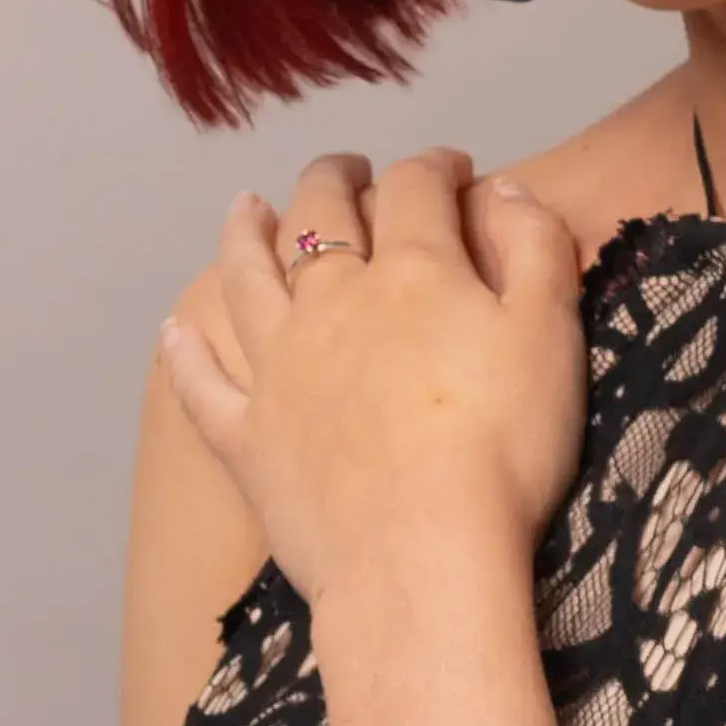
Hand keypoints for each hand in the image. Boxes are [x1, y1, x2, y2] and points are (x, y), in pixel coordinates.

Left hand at [157, 147, 589, 609]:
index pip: (416, 188)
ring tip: (245, 207)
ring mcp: (279, 367)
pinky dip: (184, 353)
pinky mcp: (246, 437)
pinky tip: (173, 331)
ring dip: (244, 234)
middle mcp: (333, 301)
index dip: (434, 166)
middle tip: (350, 171)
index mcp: (415, 271)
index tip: (450, 168)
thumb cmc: (503, 448)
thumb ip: (536, 249)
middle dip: (336, 179)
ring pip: (248, 277)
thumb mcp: (551, 335)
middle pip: (320, 213)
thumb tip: (511, 186)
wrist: (422, 559)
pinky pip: (201, 384)